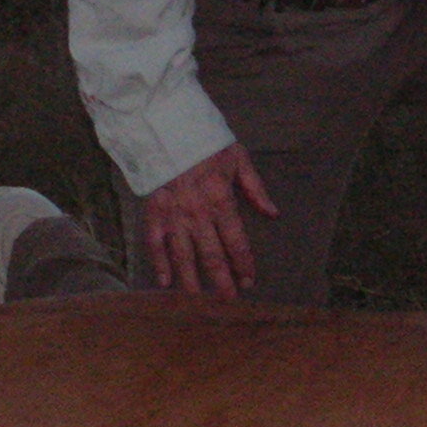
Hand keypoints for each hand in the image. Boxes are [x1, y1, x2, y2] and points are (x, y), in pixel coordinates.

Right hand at [141, 142, 276, 297]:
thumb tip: (273, 213)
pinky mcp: (154, 212)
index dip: (244, 264)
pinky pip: (155, 243)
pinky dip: (159, 263)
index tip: (249, 281)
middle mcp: (198, 213)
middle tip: (228, 300)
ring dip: (191, 280)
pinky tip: (164, 282)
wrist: (167, 126)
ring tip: (198, 300)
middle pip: (211, 255)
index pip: (236, 242)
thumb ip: (256, 189)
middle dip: (221, 281)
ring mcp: (173, 215)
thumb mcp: (238, 159)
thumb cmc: (205, 141)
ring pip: (183, 255)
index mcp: (221, 200)